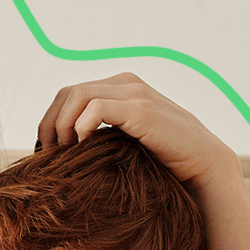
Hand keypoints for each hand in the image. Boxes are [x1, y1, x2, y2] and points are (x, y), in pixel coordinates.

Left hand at [37, 73, 236, 188]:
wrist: (203, 166)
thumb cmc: (162, 162)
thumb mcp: (124, 143)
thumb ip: (101, 136)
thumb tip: (63, 151)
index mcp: (120, 88)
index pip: (68, 94)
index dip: (50, 121)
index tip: (46, 152)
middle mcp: (127, 84)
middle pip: (68, 93)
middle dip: (50, 124)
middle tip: (49, 155)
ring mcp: (135, 94)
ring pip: (78, 96)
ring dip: (62, 126)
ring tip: (64, 153)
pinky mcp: (142, 111)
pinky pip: (97, 109)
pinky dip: (81, 126)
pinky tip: (83, 148)